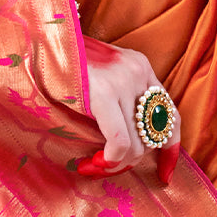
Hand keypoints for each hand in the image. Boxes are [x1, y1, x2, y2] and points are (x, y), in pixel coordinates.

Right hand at [77, 36, 179, 185]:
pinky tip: (94, 162)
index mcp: (141, 66)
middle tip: (108, 165)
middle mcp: (138, 71)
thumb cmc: (68, 65)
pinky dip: (110, 159)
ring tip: (96, 164)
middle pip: (154, 135)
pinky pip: (119, 141)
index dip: (171, 149)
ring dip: (117, 164)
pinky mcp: (104, 92)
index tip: (165, 175)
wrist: (45, 42)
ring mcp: (122, 80)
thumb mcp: (104, 77)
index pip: (171, 114)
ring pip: (137, 144)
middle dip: (132, 159)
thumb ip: (122, 99)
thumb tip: (132, 146)